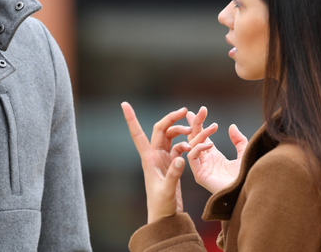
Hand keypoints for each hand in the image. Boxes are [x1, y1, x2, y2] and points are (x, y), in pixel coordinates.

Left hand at [121, 101, 191, 223]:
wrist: (165, 218)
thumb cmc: (161, 206)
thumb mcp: (167, 190)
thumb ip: (174, 174)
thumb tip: (181, 156)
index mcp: (148, 158)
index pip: (138, 134)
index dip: (131, 118)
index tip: (124, 104)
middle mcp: (154, 155)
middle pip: (160, 129)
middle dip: (171, 118)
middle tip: (185, 110)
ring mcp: (163, 159)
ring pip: (171, 136)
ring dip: (181, 131)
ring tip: (194, 133)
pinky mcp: (172, 164)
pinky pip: (179, 147)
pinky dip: (187, 144)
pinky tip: (197, 146)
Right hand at [179, 106, 247, 193]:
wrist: (247, 191)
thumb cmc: (246, 177)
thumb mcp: (244, 154)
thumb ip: (239, 141)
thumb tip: (232, 126)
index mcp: (213, 156)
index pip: (201, 136)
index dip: (199, 123)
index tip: (200, 110)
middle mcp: (205, 160)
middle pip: (194, 138)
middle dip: (195, 123)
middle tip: (200, 110)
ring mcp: (201, 167)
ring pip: (192, 146)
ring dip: (200, 134)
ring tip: (213, 128)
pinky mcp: (199, 175)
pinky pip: (192, 158)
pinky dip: (198, 148)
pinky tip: (209, 144)